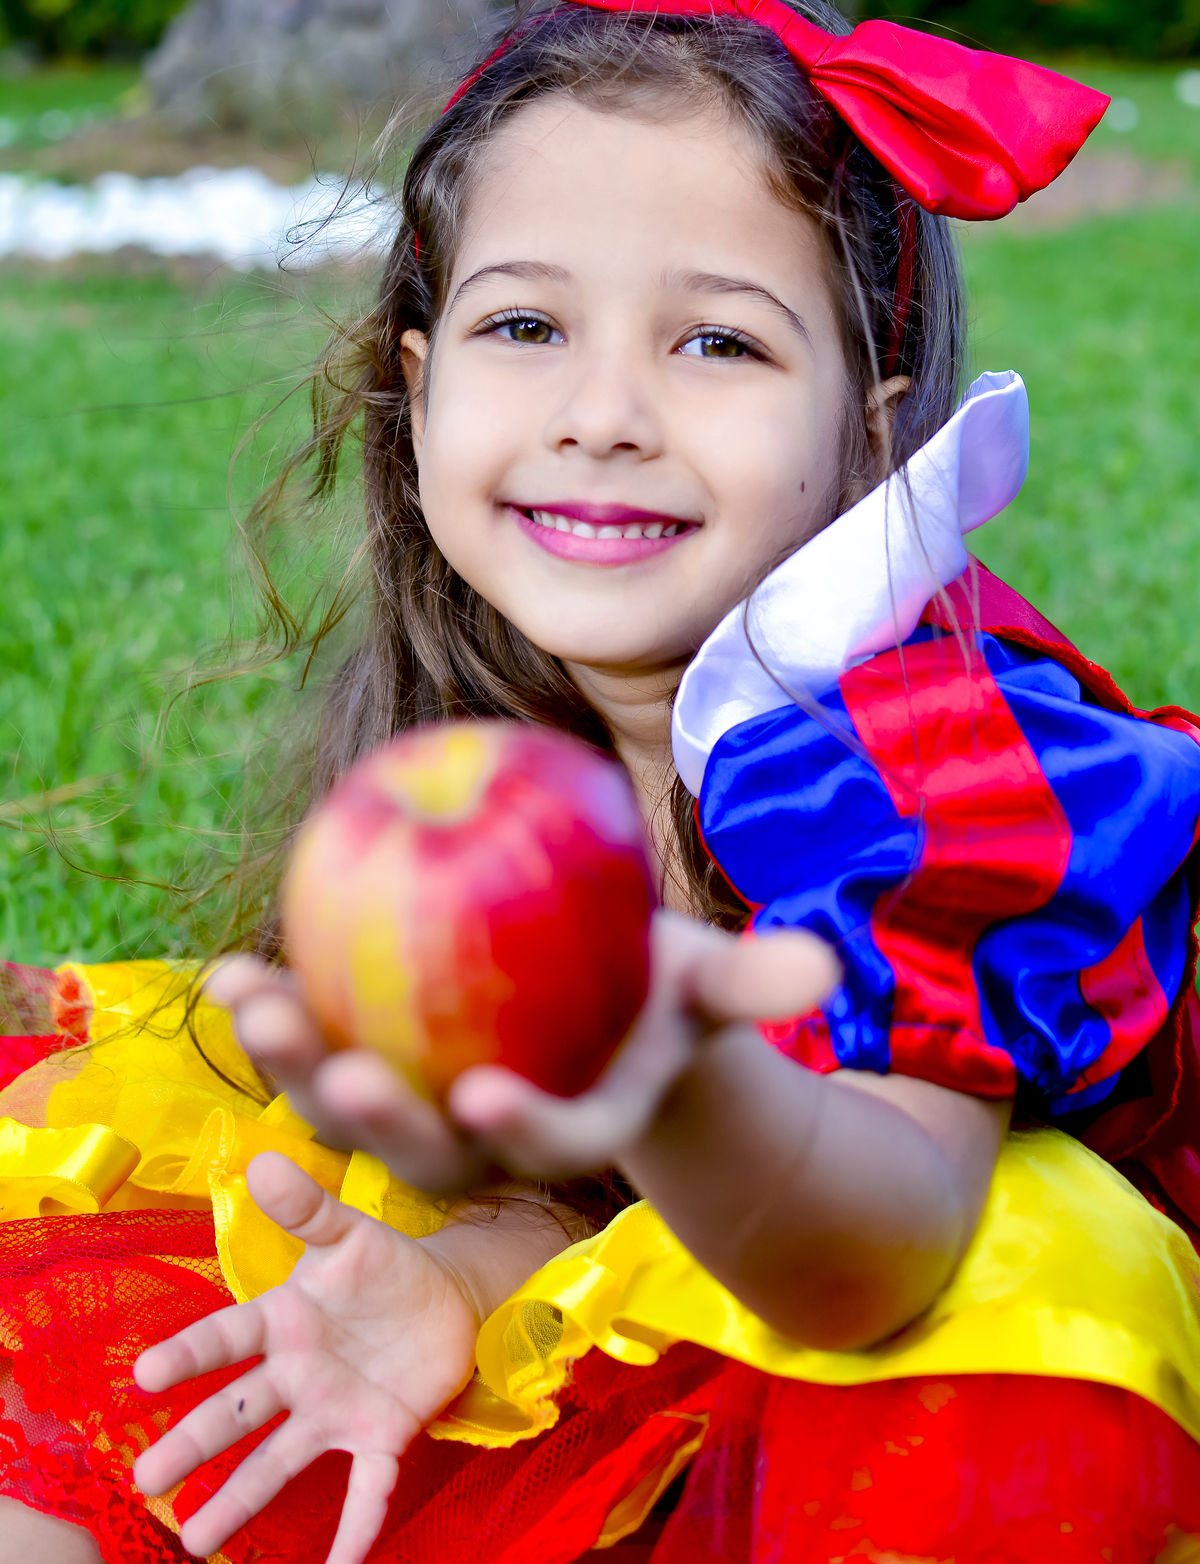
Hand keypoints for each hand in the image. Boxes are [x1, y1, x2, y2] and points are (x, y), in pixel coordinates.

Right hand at [133, 1151, 478, 1563]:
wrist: (449, 1295)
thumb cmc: (383, 1264)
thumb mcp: (347, 1232)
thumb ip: (307, 1206)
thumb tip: (264, 1161)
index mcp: (284, 1321)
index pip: (227, 1339)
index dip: (189, 1355)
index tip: (146, 1375)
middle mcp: (297, 1373)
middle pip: (236, 1413)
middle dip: (194, 1446)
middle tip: (146, 1481)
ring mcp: (334, 1410)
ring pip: (279, 1462)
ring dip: (240, 1500)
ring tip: (196, 1543)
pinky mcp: (381, 1434)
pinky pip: (364, 1489)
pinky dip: (353, 1530)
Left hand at [208, 911, 837, 1192]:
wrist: (586, 1004)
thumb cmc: (652, 993)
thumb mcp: (703, 980)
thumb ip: (751, 980)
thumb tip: (825, 964)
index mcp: (566, 1132)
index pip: (546, 1144)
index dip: (519, 1130)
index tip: (486, 1094)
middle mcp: (480, 1144)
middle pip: (425, 1151)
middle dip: (378, 1123)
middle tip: (343, 1075)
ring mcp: (412, 1113)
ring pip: (347, 1108)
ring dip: (290, 1068)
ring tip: (252, 1002)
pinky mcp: (362, 1071)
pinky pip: (312, 1050)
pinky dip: (270, 1017)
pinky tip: (229, 972)